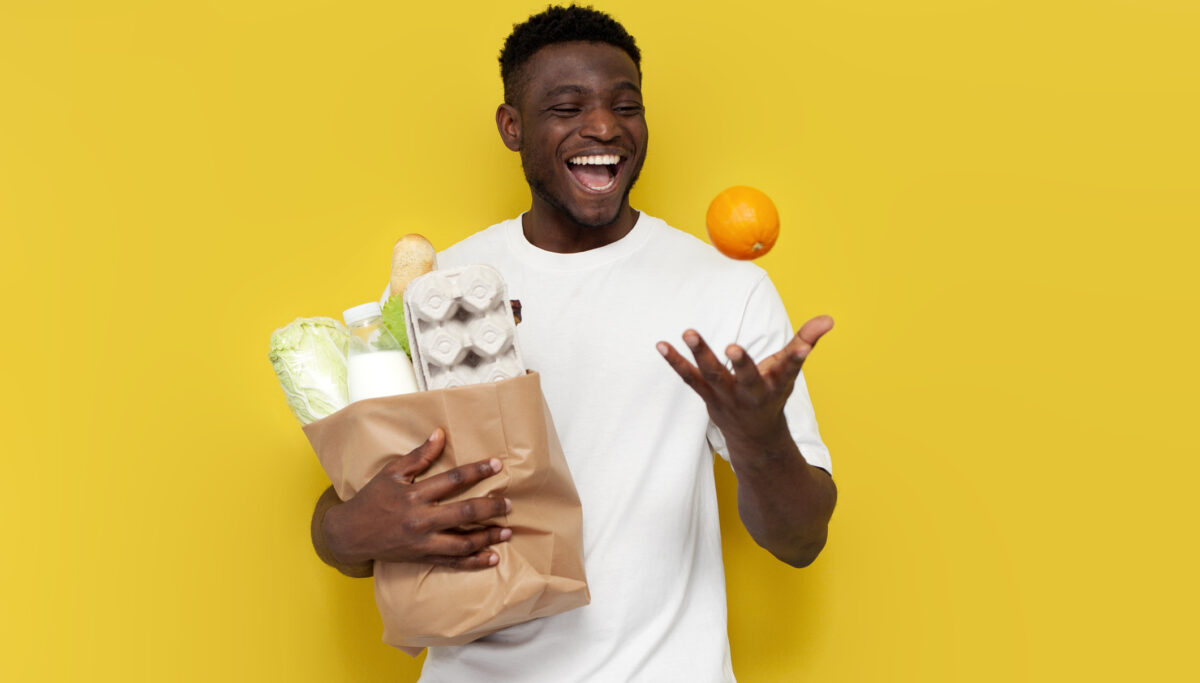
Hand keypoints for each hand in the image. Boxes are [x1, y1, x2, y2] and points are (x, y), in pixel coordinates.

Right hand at [323, 428, 512, 569]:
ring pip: (463, 542)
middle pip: (464, 512)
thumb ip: (418, 456)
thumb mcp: (392, 473)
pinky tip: (492, 558)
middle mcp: (421, 520)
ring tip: (507, 531)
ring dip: (488, 537)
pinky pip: (453, 563)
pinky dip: (474, 562)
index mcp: (414, 495)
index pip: (452, 480)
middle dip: (491, 507)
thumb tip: (440, 434)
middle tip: (510, 504)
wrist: (350, 534)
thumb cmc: (372, 500)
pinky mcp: (422, 557)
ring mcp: (423, 542)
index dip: (477, 471)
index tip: (497, 464)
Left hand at [656, 315, 833, 447]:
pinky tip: (661, 345)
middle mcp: (751, 393)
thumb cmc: (772, 394)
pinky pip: (690, 378)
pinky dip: (675, 362)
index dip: (797, 356)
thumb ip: (805, 342)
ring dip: (701, 354)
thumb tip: (829, 318)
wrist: (754, 437)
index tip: (804, 346)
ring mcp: (727, 396)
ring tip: (689, 332)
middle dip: (741, 364)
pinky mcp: (708, 396)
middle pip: (746, 377)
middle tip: (733, 348)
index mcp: (775, 385)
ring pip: (713, 375)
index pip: (788, 368)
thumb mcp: (789, 371)